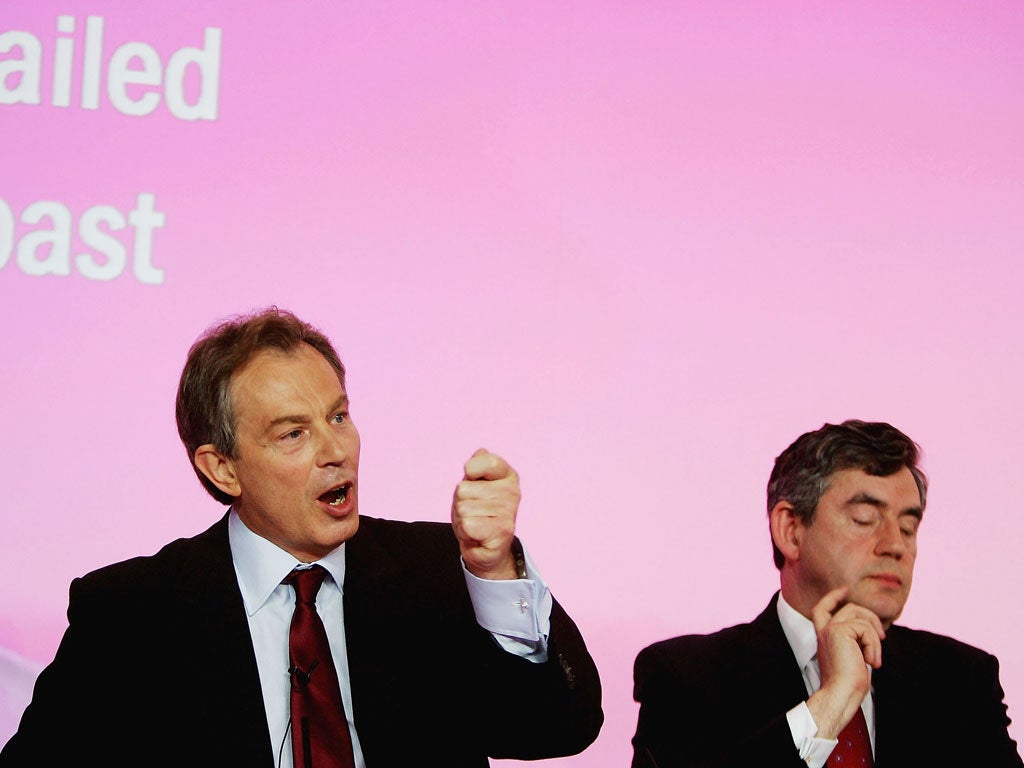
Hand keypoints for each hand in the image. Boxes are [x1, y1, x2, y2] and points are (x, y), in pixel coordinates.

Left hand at [451, 449, 519, 579]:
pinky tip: (476, 535)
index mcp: (508, 476)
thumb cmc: (478, 512)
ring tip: (475, 523)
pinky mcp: (501, 534)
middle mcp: (512, 493)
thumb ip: (477, 466)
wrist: (484, 546)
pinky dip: (465, 532)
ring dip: (462, 519)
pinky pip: (468, 525)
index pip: (487, 461)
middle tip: (472, 512)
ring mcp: (508, 514)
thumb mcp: (473, 484)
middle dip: (460, 502)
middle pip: (463, 488)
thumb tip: (481, 451)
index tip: (473, 480)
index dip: (471, 470)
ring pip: (463, 508)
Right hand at [805, 587, 885, 738]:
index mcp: (824, 636)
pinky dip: (873, 645)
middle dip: (871, 617)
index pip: (822, 608)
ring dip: (874, 637)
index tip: (845, 589)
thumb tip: (874, 631)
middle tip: (881, 636)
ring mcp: (830, 629)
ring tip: (873, 659)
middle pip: (850, 607)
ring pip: (860, 615)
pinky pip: (865, 628)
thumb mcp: (853, 656)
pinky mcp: (838, 631)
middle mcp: (824, 630)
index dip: (833, 597)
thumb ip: (855, 640)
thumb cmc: (849, 683)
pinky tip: (870, 661)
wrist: (840, 693)